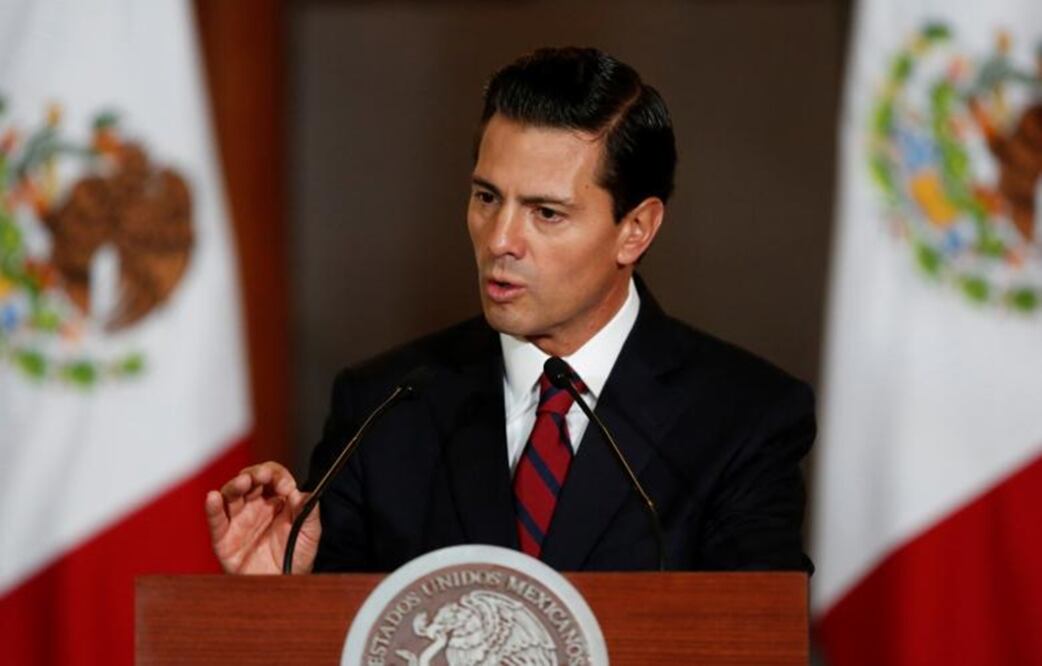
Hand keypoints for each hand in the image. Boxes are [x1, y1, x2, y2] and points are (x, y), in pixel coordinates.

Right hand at [204, 462, 321, 573]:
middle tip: (262, 475)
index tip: (286, 485)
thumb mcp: (310, 533)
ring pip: (231, 494)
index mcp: (276, 500)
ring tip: (243, 482)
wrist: (283, 584)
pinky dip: (212, 507)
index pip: (273, 477)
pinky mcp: (224, 537)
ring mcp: (239, 520)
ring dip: (236, 485)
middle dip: (255, 474)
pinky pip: (216, 520)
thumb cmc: (296, 558)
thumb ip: (309, 512)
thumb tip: (301, 493)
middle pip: (250, 480)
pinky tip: (213, 498)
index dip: (277, 476)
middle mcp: (255, 506)